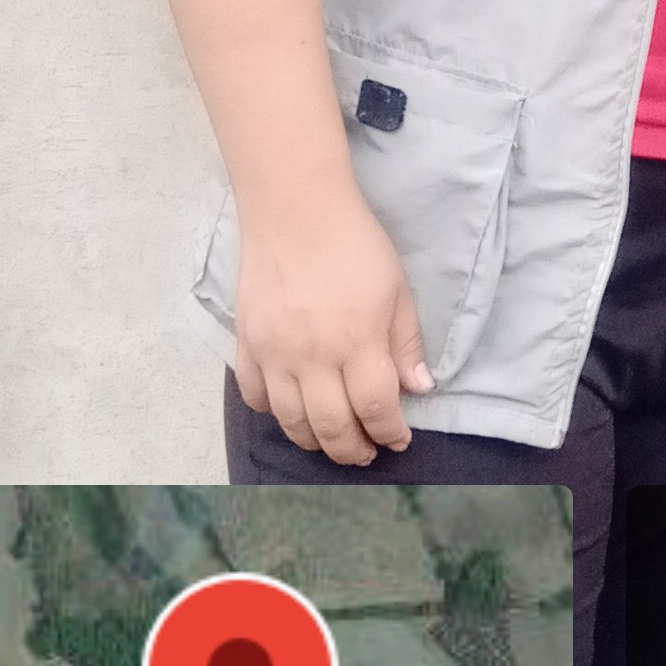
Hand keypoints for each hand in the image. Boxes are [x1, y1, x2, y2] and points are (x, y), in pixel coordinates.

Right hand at [233, 193, 432, 465]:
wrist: (296, 212)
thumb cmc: (355, 246)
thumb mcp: (397, 290)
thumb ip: (406, 343)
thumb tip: (419, 388)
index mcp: (358, 343)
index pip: (376, 408)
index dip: (391, 433)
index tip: (399, 439)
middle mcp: (313, 358)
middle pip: (332, 426)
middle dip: (353, 450)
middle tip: (366, 454)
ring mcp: (275, 354)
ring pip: (291, 420)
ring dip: (314, 441)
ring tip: (332, 442)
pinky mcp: (247, 344)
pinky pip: (255, 394)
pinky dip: (272, 411)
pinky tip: (289, 410)